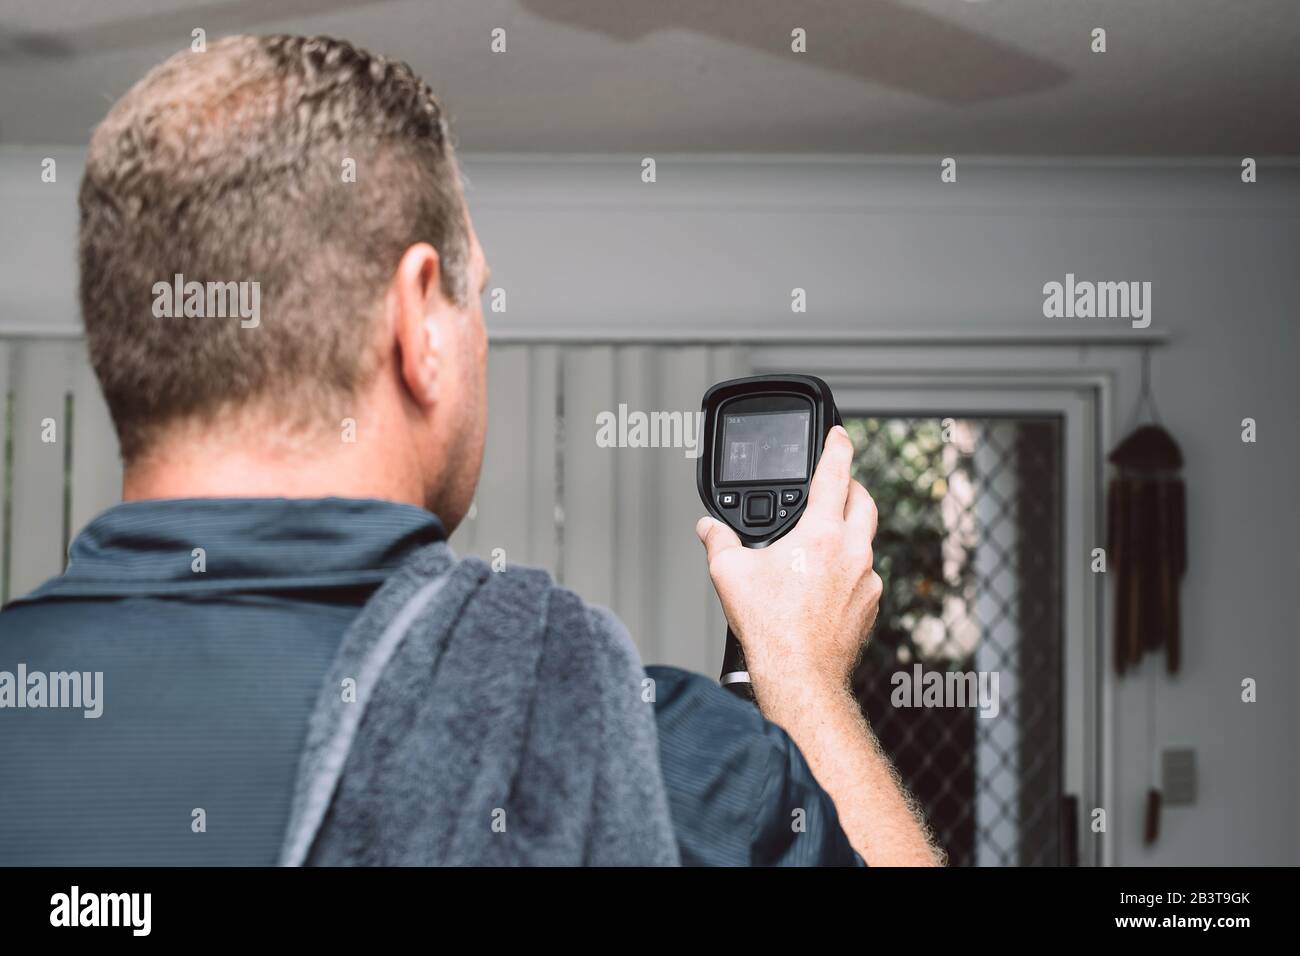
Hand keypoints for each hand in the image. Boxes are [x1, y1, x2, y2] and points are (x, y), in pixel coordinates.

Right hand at [695, 425, 882, 711]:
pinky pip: (864, 574)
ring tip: (823, 537)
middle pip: (864, 501)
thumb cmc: (770, 628)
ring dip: (849, 530)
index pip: (836, 474)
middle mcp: (852, 552)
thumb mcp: (730, 574)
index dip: (838, 446)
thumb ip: (718, 541)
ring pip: (865, 539)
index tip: (840, 434)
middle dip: (852, 485)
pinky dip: (849, 567)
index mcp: (821, 534)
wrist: (800, 676)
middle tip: (836, 483)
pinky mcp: (870, 605)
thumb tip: (708, 528)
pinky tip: (825, 580)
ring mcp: (866, 579)